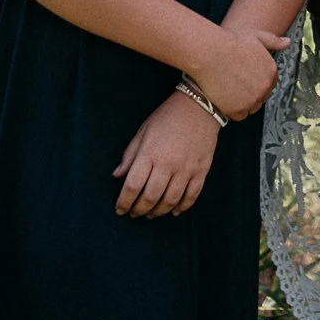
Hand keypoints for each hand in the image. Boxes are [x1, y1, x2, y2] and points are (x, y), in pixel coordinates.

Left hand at [112, 91, 220, 217]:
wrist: (199, 106)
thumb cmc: (167, 117)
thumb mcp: (143, 132)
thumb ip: (129, 155)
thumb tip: (117, 176)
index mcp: (149, 153)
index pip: (132, 186)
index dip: (124, 202)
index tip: (120, 209)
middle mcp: (168, 164)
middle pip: (150, 197)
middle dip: (139, 210)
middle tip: (134, 214)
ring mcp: (186, 169)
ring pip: (170, 200)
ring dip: (158, 211)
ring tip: (151, 214)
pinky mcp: (201, 170)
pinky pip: (191, 196)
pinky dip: (181, 207)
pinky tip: (173, 211)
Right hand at [188, 25, 288, 119]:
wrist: (208, 52)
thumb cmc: (229, 42)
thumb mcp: (255, 36)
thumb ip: (273, 41)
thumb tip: (287, 43)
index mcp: (271, 72)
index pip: (268, 84)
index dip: (256, 81)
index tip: (244, 76)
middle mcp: (265, 88)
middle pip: (260, 97)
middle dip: (250, 92)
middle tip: (234, 82)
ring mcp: (252, 100)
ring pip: (250, 107)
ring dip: (242, 102)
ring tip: (228, 88)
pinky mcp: (238, 110)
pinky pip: (239, 115)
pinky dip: (232, 110)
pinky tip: (223, 97)